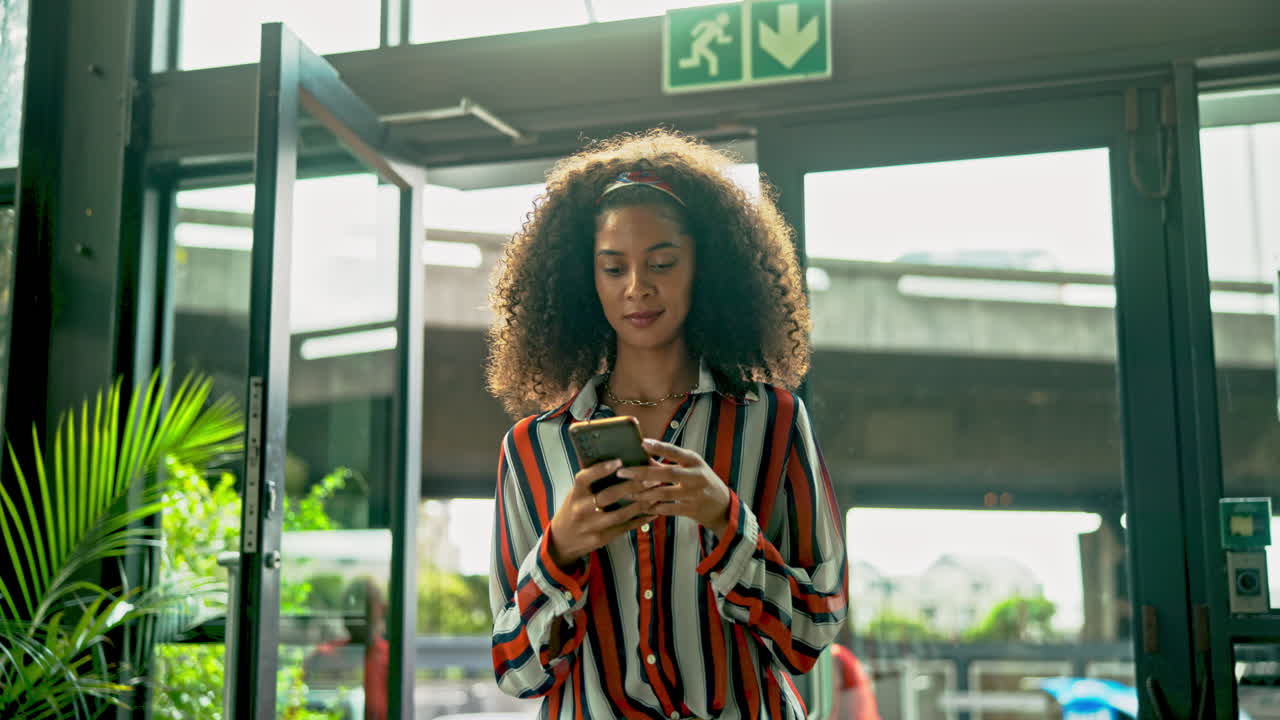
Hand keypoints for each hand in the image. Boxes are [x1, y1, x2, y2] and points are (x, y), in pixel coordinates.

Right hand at [546, 459, 660, 568]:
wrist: (563, 540)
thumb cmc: (574, 509)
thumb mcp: (576, 494)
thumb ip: (592, 483)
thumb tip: (619, 464)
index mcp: (575, 494)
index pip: (585, 478)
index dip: (601, 469)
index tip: (619, 461)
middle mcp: (581, 509)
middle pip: (609, 496)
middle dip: (632, 487)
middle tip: (651, 479)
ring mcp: (591, 526)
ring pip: (620, 514)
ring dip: (641, 505)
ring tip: (657, 495)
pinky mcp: (601, 538)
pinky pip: (624, 528)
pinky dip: (640, 520)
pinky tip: (653, 513)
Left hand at [618, 439, 731, 535]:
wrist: (723, 505)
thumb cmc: (701, 481)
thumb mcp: (690, 467)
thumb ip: (668, 462)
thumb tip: (643, 454)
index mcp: (694, 460)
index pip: (675, 451)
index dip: (659, 447)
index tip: (642, 443)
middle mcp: (696, 475)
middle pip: (666, 473)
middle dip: (642, 472)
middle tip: (622, 472)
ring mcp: (695, 494)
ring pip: (664, 493)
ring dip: (644, 493)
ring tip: (627, 493)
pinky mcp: (692, 509)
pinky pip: (668, 509)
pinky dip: (654, 508)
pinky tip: (642, 507)